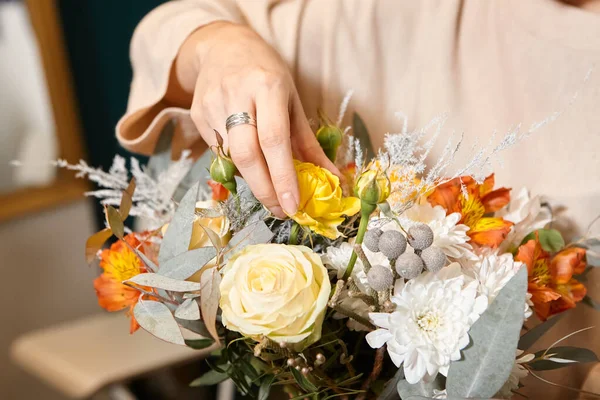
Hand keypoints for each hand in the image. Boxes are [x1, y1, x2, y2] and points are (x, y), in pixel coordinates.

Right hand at [170, 22, 338, 217]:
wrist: (223, 47)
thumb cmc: (266, 74)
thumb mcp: (292, 100)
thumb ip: (309, 143)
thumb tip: (332, 180)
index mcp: (267, 87)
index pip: (274, 140)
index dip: (283, 177)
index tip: (292, 206)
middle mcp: (237, 95)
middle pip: (246, 154)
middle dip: (264, 190)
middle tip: (280, 210)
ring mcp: (212, 106)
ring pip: (231, 158)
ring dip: (252, 180)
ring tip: (268, 185)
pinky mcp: (196, 116)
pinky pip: (219, 153)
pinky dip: (237, 166)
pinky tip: (247, 160)